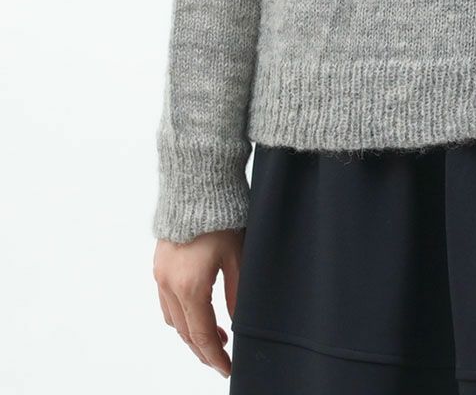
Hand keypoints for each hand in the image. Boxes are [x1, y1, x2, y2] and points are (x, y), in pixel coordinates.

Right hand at [153, 228, 244, 376]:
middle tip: (222, 358)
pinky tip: (198, 309)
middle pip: (184, 331)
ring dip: (191, 331)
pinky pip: (166, 300)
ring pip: (172, 318)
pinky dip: (181, 313)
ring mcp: (160, 273)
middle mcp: (169, 283)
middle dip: (203, 349)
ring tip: (215, 334)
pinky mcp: (159, 263)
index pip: (201, 334)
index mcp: (190, 285)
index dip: (215, 356)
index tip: (227, 369)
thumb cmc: (221, 215)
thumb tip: (237, 322)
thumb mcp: (238, 256)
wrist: (197, 183)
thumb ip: (238, 293)